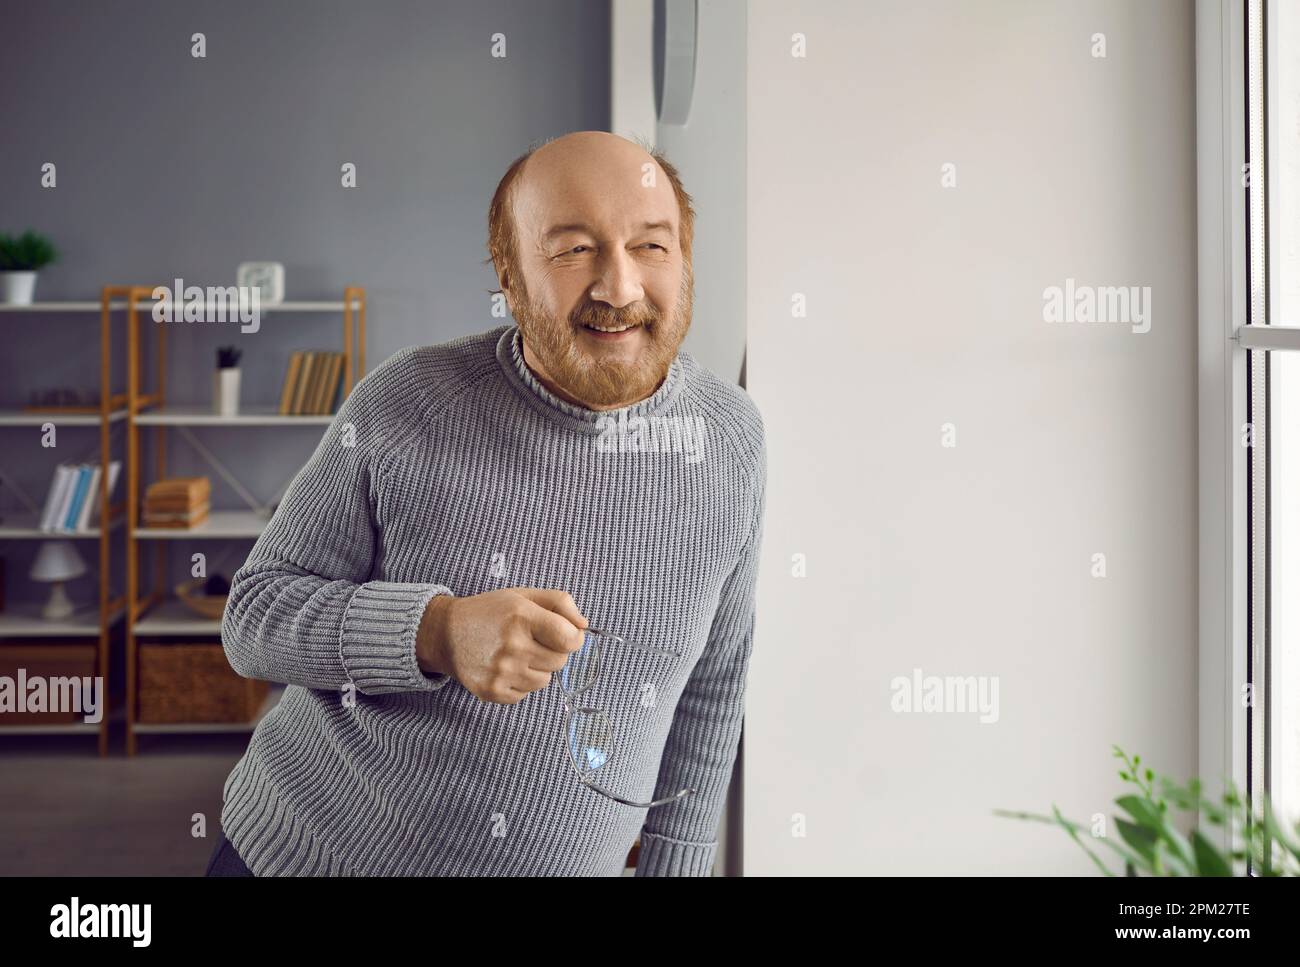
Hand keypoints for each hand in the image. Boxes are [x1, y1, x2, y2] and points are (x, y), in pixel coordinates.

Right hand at [416, 588, 587, 703]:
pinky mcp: (492, 692)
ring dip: (537, 668)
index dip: (574, 638)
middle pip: (560, 661)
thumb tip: (584, 626)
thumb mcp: (524, 595)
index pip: (570, 639)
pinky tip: (504, 667)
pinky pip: (525, 694)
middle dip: (552, 651)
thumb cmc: (490, 612)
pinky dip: (520, 683)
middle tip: (532, 641)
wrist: (446, 633)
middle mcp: (512, 646)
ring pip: (545, 680)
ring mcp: (501, 672)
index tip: (565, 635)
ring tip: (516, 654)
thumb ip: (559, 603)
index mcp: (522, 617)